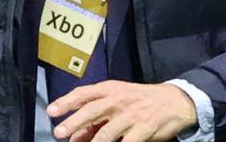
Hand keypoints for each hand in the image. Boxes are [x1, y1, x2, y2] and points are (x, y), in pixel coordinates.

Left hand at [47, 81, 197, 140]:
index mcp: (109, 89)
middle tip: (59, 133)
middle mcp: (118, 100)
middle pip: (91, 110)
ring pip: (107, 131)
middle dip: (73, 122)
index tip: (51, 111)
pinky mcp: (145, 128)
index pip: (83, 94)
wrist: (174, 100)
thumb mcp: (116, 103)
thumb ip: (96, 119)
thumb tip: (74, 136)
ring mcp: (132, 114)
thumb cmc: (139, 101)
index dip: (66, 102)